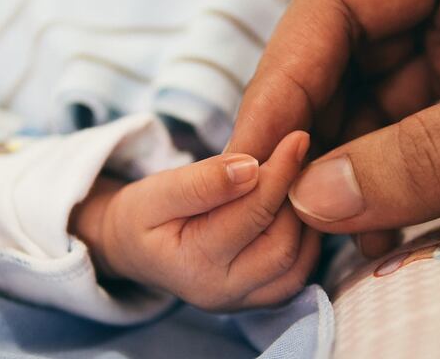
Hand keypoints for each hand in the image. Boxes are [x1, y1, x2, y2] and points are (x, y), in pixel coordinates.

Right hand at [70, 132, 319, 310]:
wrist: (133, 248)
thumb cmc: (143, 216)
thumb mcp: (157, 191)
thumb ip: (201, 181)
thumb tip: (251, 168)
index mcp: (193, 265)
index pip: (252, 214)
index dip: (279, 173)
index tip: (297, 137)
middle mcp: (222, 292)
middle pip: (282, 245)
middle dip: (296, 198)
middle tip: (299, 157)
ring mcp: (242, 301)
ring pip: (298, 263)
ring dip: (305, 219)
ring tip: (297, 180)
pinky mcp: (258, 299)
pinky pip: (298, 274)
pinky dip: (306, 239)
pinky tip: (295, 207)